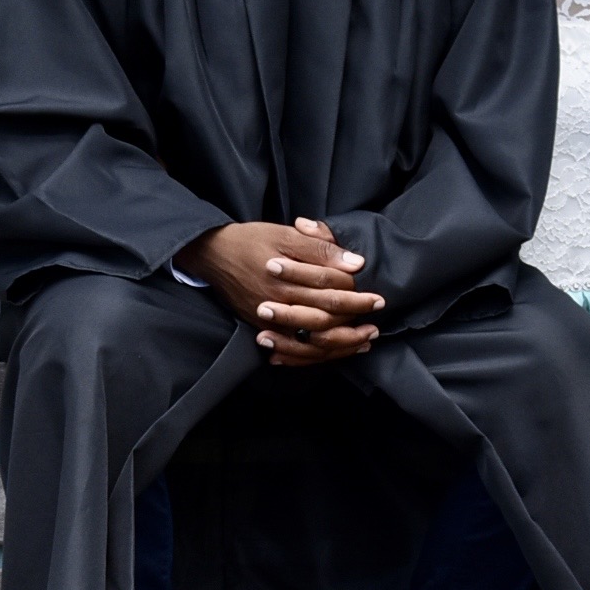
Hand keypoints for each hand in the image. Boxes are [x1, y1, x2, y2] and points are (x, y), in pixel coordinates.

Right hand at [177, 217, 384, 365]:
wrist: (212, 254)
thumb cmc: (251, 240)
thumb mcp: (285, 234)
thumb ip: (319, 248)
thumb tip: (355, 263)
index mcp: (287, 277)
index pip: (330, 289)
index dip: (356, 293)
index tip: (377, 297)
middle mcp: (279, 302)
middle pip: (324, 318)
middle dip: (354, 320)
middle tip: (376, 323)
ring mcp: (269, 320)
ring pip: (310, 341)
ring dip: (340, 343)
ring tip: (363, 341)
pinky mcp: (262, 329)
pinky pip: (292, 351)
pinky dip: (314, 356)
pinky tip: (332, 353)